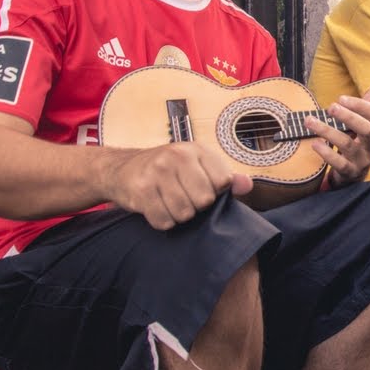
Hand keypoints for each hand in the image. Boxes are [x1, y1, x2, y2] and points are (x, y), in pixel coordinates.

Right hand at [103, 143, 252, 230]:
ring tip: (168, 202)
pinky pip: (164, 220)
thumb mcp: (198, 166)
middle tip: (182, 196)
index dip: (214, 192)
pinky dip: (162, 220)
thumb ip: (225, 177)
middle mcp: (177, 155)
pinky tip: (156, 207)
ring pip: (184, 213)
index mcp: (196, 149)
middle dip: (195, 206)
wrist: (121, 168)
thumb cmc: (167, 170)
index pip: (223, 182)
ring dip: (178, 215)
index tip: (201, 188)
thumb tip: (247, 185)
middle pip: (204, 201)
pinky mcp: (140, 189)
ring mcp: (157, 171)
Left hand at [305, 84, 369, 189]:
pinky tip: (314, 143)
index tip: (340, 98)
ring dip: (327, 130)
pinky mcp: (349, 172)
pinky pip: (339, 163)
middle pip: (365, 129)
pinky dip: (326, 153)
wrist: (354, 177)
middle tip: (330, 107)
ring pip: (347, 144)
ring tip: (310, 121)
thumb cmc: (357, 145)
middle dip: (348, 116)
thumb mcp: (364, 127)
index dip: (360, 104)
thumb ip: (369, 107)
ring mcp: (361, 160)